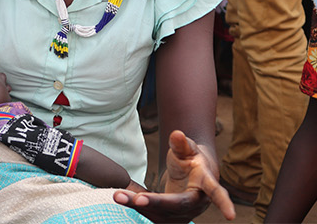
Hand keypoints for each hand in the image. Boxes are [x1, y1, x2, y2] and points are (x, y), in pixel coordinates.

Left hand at [114, 131, 235, 221]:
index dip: (224, 203)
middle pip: (177, 206)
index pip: (217, 193)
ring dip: (139, 206)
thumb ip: (181, 143)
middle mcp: (196, 203)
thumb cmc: (190, 159)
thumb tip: (176, 133)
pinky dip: (137, 208)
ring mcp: (184, 214)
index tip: (231, 216)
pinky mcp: (170, 218)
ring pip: (162, 215)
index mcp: (206, 184)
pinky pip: (153, 217)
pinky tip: (122, 198)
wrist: (189, 174)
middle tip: (134, 198)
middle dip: (155, 203)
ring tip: (118, 195)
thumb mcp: (187, 149)